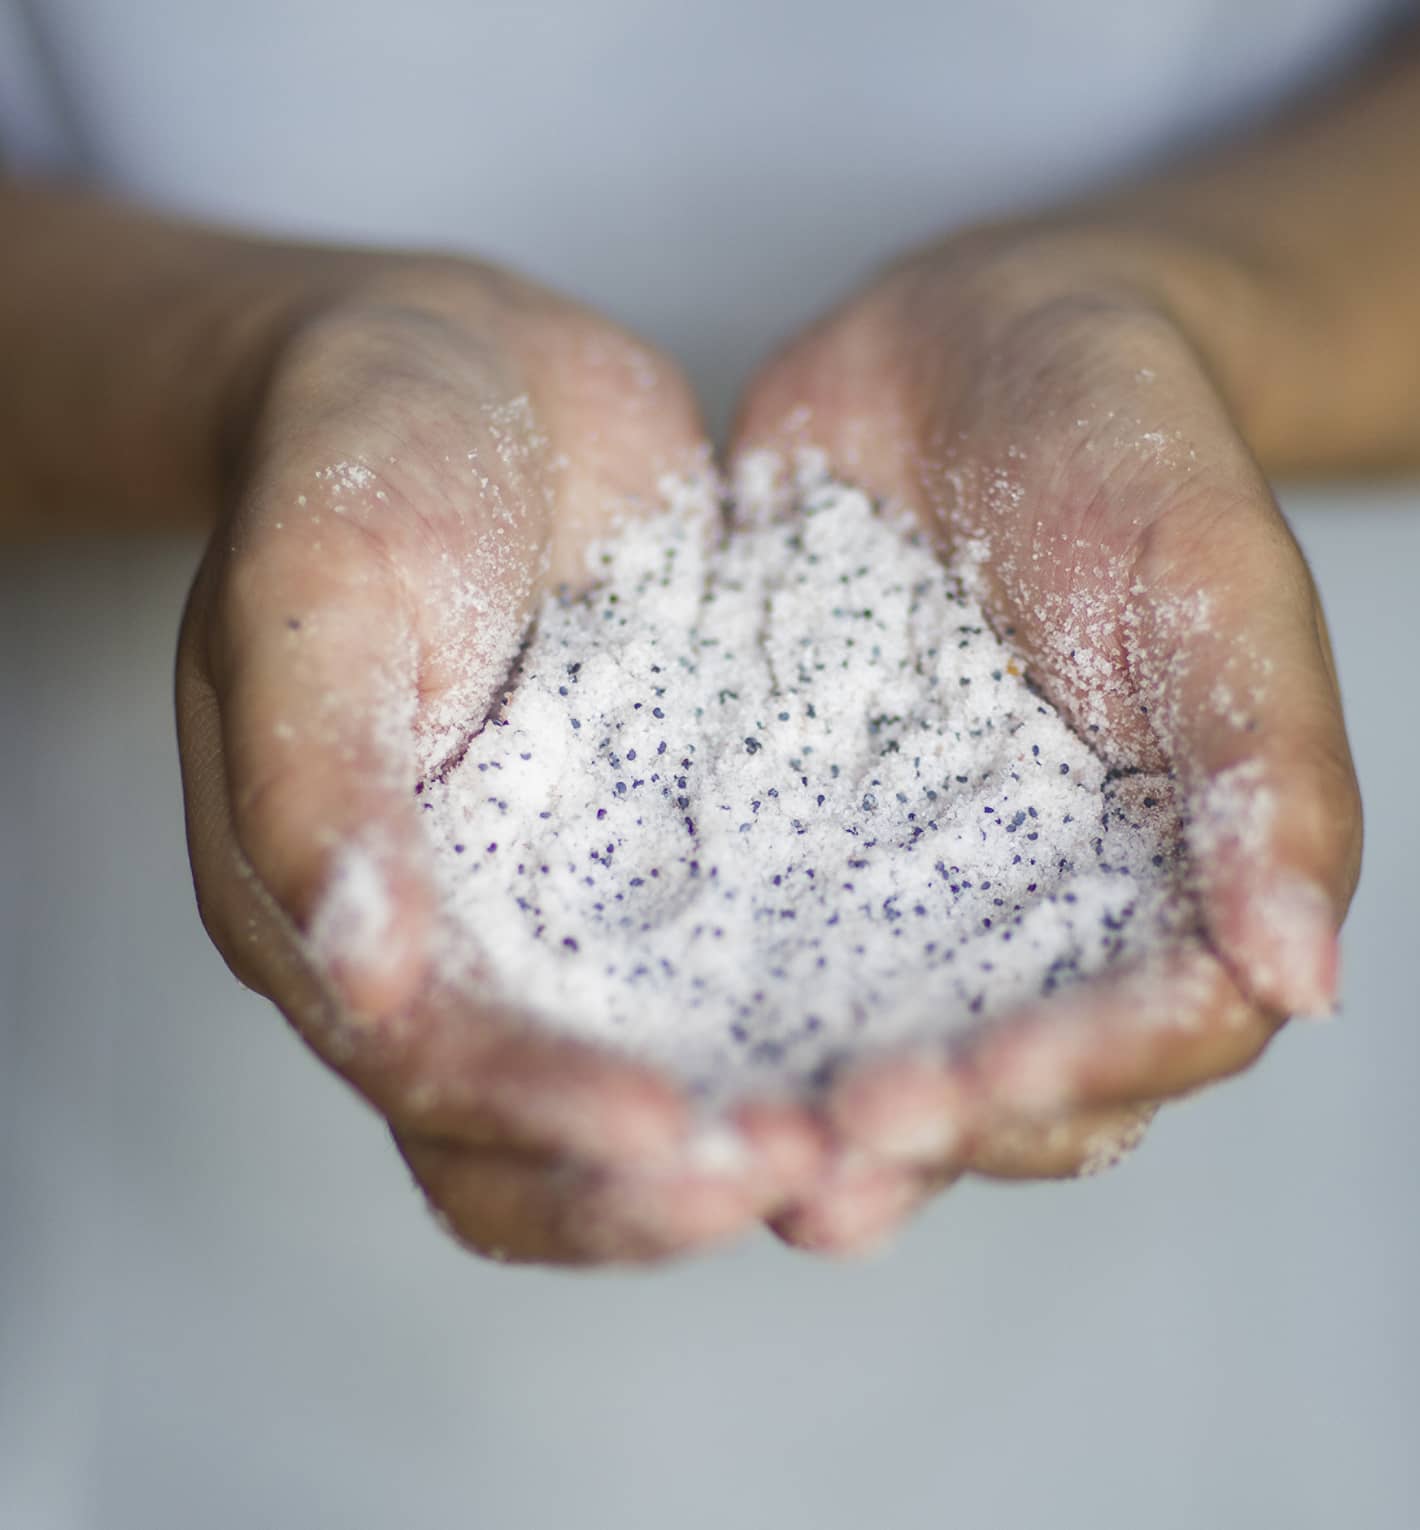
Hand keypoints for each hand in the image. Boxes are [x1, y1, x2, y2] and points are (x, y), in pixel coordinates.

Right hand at [177, 257, 823, 1262]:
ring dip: (762, 1123)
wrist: (464, 369)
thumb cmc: (354, 458)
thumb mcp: (312, 592)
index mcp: (342, 912)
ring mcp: (581, 899)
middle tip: (807, 1170)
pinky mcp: (683, 841)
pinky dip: (825, 1009)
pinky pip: (755, 954)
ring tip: (886, 1131)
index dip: (544, 1127)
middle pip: (549, 1141)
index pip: (436, 1082)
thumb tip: (364, 978)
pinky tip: (935, 1014)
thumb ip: (317, 783)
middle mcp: (467, 942)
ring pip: (668, 1072)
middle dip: (667, 1179)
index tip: (674, 1139)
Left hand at [732, 232, 1362, 1250]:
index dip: (1072, 1078)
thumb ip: (1267, 772)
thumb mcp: (1218, 581)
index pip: (1143, 1037)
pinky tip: (614, 1028)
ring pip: (856, 1038)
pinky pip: (738, 929)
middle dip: (915, 1136)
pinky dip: (691, 991)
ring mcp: (897, 885)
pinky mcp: (787, 832)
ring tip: (716, 1156)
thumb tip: (1306, 978)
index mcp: (1164, 887)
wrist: (979, 349)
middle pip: (989, 1084)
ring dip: (796, 1111)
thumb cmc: (1134, 450)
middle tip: (822, 1168)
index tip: (976, 1085)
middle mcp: (1027, 918)